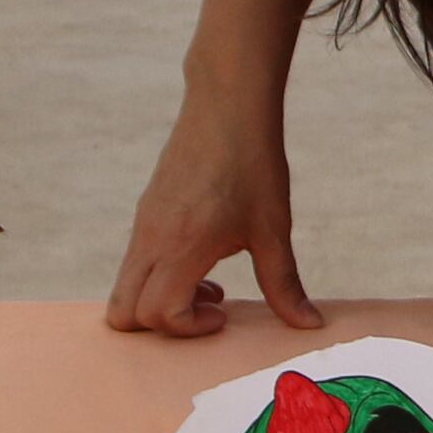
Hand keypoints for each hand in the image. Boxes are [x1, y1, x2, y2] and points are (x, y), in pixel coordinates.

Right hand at [105, 83, 319, 338]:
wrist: (227, 104)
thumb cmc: (253, 163)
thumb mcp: (273, 228)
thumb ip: (284, 284)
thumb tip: (309, 324)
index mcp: (182, 246)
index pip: (159, 313)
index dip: (189, 328)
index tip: (224, 310)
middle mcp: (151, 238)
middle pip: (123, 311)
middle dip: (162, 325)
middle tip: (208, 306)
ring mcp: (143, 224)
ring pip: (125, 287)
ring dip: (160, 299)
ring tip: (208, 282)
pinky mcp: (146, 212)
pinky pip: (135, 262)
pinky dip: (159, 276)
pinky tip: (203, 256)